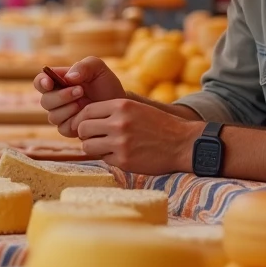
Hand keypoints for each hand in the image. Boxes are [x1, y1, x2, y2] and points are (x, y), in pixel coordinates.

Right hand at [33, 57, 125, 137]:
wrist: (119, 104)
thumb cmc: (106, 84)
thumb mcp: (97, 68)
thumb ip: (83, 66)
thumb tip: (69, 78)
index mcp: (58, 82)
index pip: (40, 81)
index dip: (41, 82)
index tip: (50, 83)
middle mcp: (57, 99)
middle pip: (44, 101)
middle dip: (61, 96)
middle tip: (80, 91)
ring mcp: (62, 115)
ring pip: (52, 116)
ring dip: (68, 109)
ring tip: (84, 103)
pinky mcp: (69, 128)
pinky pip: (63, 128)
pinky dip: (74, 122)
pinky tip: (86, 116)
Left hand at [69, 99, 200, 175]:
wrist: (183, 143)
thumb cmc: (159, 125)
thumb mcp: (137, 108)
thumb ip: (113, 111)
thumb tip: (85, 118)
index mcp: (122, 106)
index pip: (87, 111)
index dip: (82, 119)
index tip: (87, 126)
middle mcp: (119, 122)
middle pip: (83, 128)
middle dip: (86, 134)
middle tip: (95, 138)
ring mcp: (120, 142)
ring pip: (88, 146)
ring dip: (95, 148)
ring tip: (107, 147)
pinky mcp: (124, 160)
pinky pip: (104, 159)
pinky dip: (110, 158)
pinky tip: (123, 155)